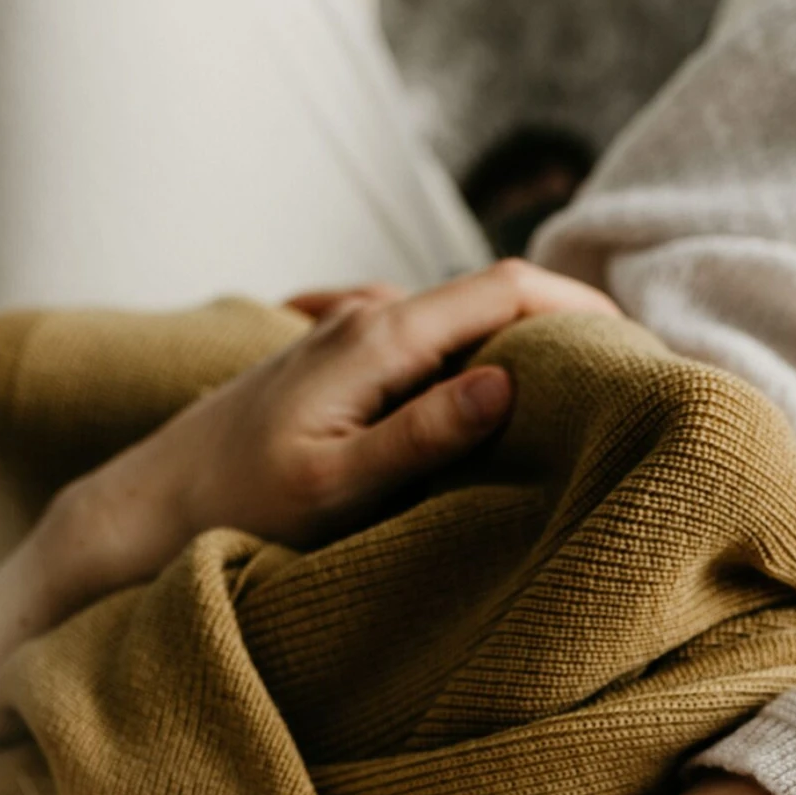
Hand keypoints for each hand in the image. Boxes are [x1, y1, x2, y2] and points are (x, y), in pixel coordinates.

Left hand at [163, 259, 622, 548]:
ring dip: (524, 350)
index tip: (644, 347)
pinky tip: (501, 404)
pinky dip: (480, 365)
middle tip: (635, 380)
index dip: (583, 307)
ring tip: (583, 397)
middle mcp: (367, 317)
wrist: (151, 506)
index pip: (505, 288)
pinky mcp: (342, 361)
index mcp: (378, 336)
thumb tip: (507, 384)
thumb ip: (421, 436)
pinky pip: (432, 347)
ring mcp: (352, 332)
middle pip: (493, 298)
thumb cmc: (238, 506)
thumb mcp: (337, 486)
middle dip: (568, 328)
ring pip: (463, 325)